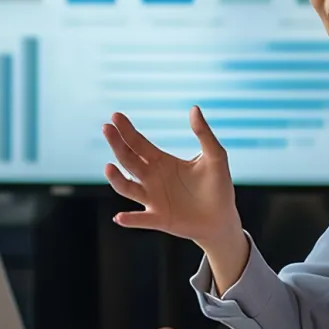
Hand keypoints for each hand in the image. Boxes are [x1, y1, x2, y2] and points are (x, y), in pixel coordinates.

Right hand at [102, 107, 238, 247]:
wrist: (222, 219)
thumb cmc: (218, 186)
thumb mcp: (215, 157)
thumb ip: (204, 134)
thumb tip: (194, 108)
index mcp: (162, 162)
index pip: (139, 143)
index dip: (127, 130)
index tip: (115, 116)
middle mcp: (152, 179)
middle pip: (128, 160)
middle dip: (117, 144)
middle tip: (107, 128)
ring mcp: (153, 200)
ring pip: (127, 188)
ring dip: (117, 179)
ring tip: (109, 167)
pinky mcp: (159, 219)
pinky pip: (141, 220)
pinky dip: (130, 219)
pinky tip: (120, 217)